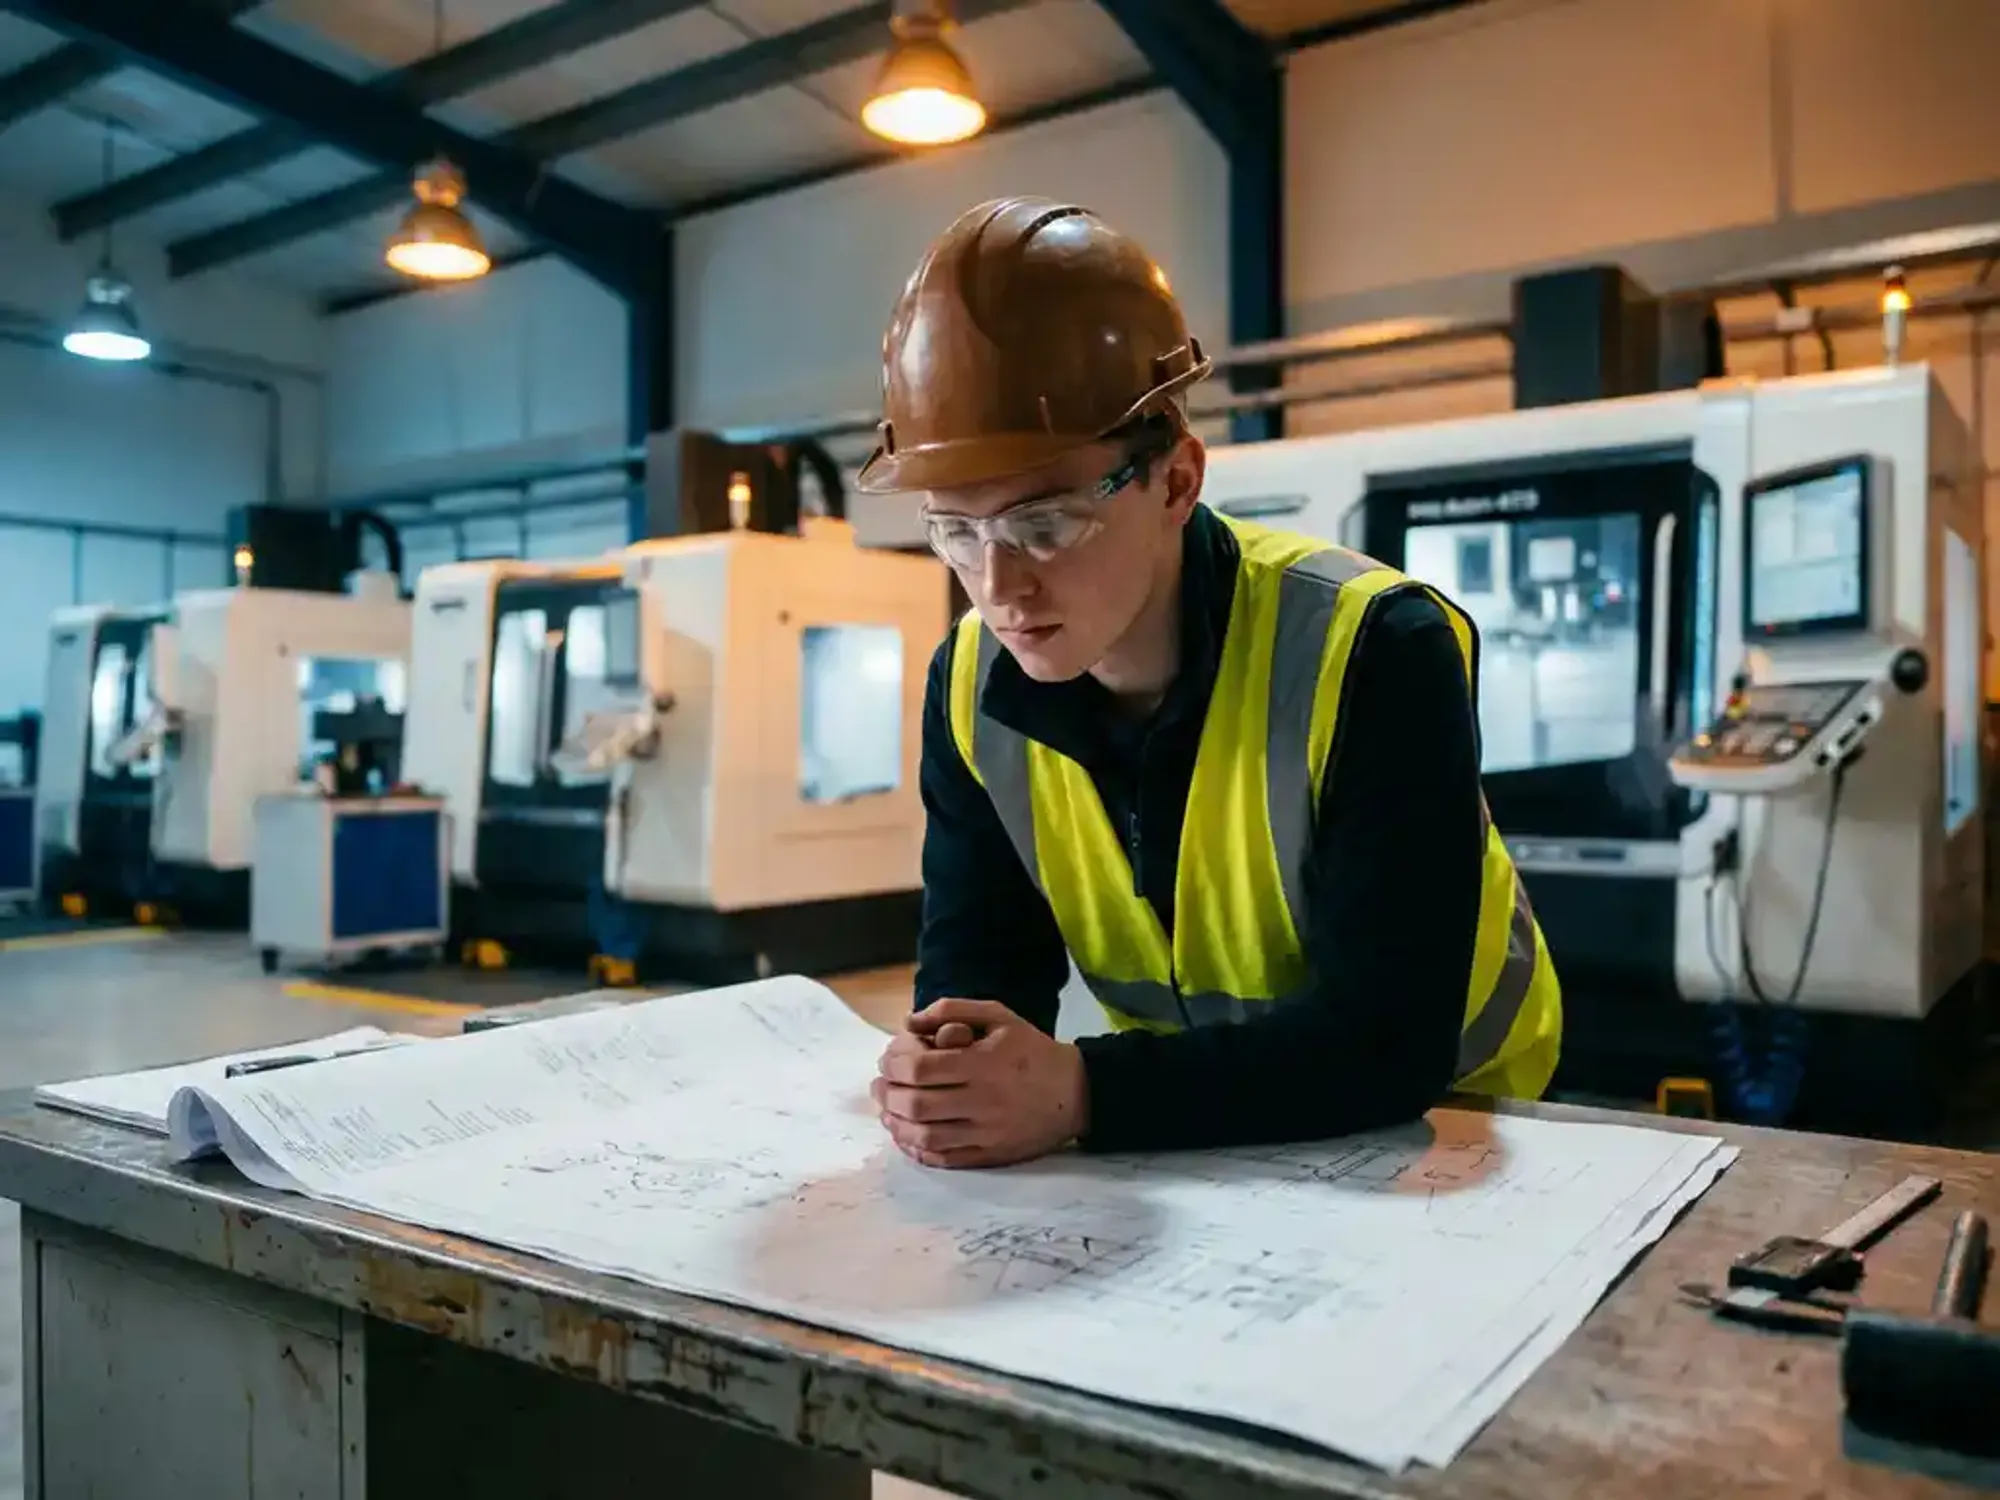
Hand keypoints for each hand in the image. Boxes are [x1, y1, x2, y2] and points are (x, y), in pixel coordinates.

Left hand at [871, 999, 1087, 1168]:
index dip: (892, 1066)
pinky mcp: (990, 1155)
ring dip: (896, 1125)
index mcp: (983, 1063)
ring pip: (926, 1136)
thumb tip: (909, 1022)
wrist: (1075, 1093)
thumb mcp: (999, 1016)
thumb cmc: (1032, 1050)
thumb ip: (953, 1010)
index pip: (920, 1069)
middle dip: (887, 1095)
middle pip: (917, 1104)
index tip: (885, 1062)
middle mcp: (982, 1100)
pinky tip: (907, 1136)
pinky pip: (944, 1158)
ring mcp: (986, 1132)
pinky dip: (917, 1150)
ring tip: (887, 1112)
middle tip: (878, 1088)